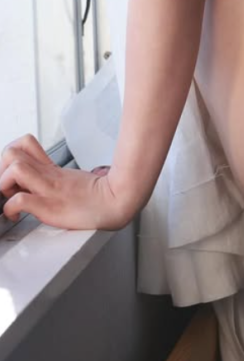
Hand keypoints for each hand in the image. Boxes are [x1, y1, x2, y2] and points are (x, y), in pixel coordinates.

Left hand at [0, 135, 132, 230]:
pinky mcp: (48, 207)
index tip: (10, 176)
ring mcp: (47, 189)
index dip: (9, 158)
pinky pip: (20, 200)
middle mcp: (46, 176)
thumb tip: (42, 176)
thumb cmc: (96, 195)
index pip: (23, 145)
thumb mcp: (71, 177)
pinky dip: (10, 208)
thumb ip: (55, 174)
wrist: (115, 202)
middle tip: (7, 185)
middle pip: (11, 153)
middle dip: (1, 169)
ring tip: (9, 196)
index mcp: (50, 169)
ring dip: (3, 184)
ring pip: (14, 170)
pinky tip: (16, 214)